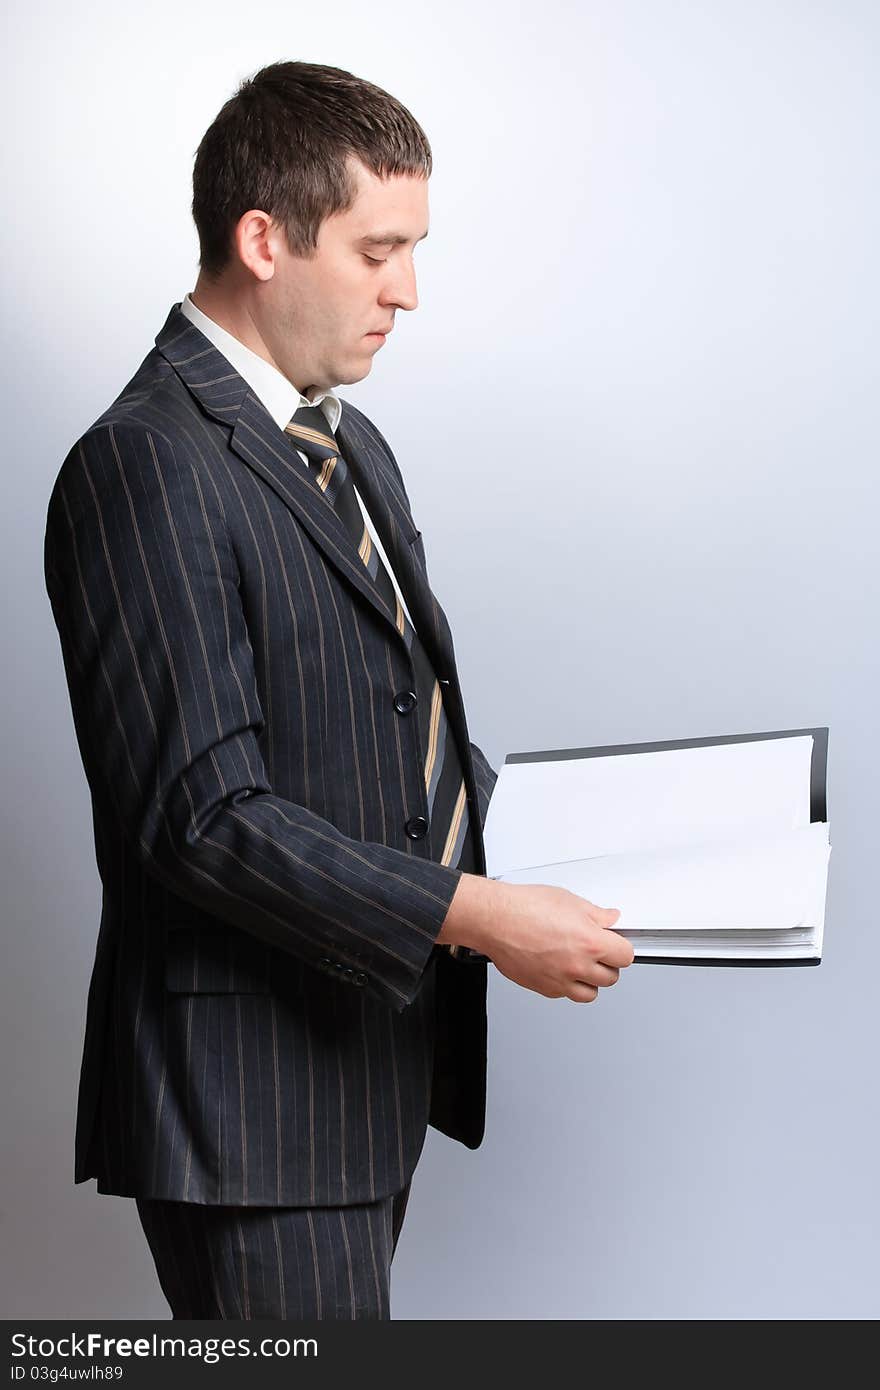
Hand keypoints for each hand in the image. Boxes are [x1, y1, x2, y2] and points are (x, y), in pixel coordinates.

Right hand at [439, 875, 634, 1002]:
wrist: (495, 920)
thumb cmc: (525, 908)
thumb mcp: (569, 901)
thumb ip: (596, 915)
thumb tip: (610, 919)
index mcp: (590, 943)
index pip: (625, 956)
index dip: (621, 948)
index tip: (615, 944)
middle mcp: (578, 966)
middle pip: (611, 978)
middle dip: (606, 964)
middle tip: (596, 951)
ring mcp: (560, 981)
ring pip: (589, 994)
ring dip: (590, 981)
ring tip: (580, 964)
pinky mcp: (543, 988)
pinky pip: (564, 994)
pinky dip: (566, 984)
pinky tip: (558, 967)